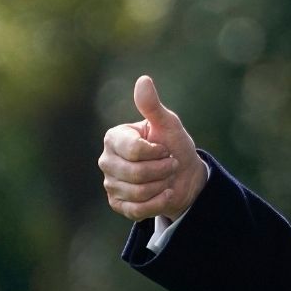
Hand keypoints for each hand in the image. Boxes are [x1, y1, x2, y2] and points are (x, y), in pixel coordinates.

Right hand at [99, 76, 207, 221]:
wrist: (183, 176)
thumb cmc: (174, 145)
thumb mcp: (168, 124)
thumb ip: (152, 106)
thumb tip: (143, 80)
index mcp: (114, 138)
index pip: (134, 150)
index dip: (157, 152)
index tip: (166, 148)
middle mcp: (106, 160)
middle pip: (136, 173)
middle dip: (162, 170)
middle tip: (170, 164)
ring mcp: (110, 184)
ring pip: (138, 192)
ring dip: (162, 186)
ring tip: (166, 178)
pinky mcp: (117, 204)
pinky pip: (137, 210)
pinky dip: (158, 203)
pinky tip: (166, 194)